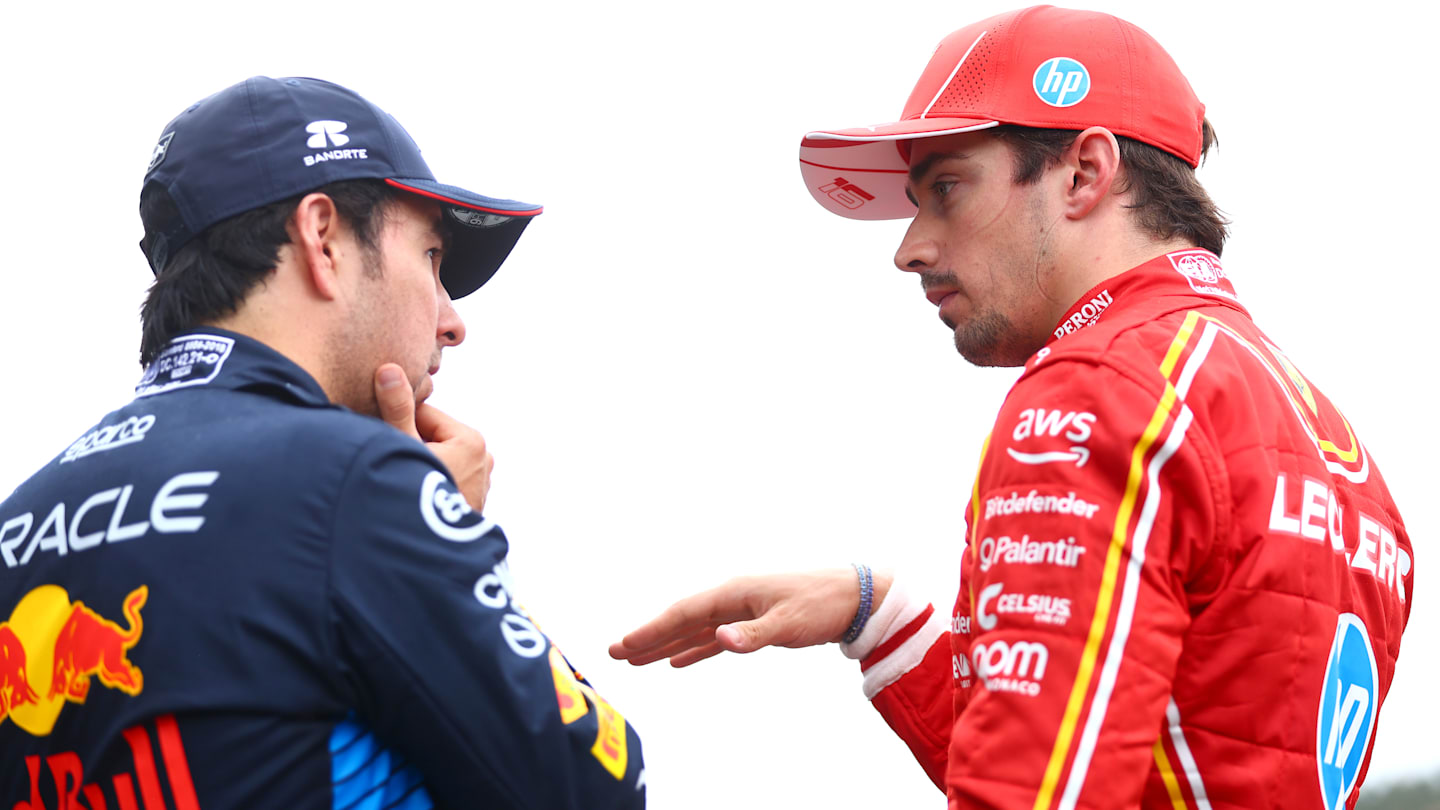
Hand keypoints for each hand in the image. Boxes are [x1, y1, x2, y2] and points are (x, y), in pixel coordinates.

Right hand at [374, 363, 493, 512]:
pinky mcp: (473, 500)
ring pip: (437, 458)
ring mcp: (481, 481)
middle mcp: (484, 458)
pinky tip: (413, 498)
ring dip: (417, 465)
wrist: (427, 555)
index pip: (425, 415)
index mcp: (471, 441)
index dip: (399, 425)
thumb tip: (390, 369)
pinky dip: (428, 481)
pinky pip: (445, 478)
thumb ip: (396, 408)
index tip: (385, 441)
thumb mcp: (401, 447)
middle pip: (432, 437)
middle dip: (409, 447)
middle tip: (393, 466)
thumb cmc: (414, 498)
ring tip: (403, 485)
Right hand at [609, 568, 891, 667]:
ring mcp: (741, 609)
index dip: (652, 631)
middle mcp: (732, 598)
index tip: (625, 645)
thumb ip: (752, 635)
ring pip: (695, 630)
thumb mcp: (788, 623)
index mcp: (734, 593)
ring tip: (637, 658)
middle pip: (682, 619)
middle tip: (615, 653)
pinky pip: (715, 637)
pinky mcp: (754, 622)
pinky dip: (695, 648)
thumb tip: (720, 639)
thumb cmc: (822, 604)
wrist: (855, 596)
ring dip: (667, 644)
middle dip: (649, 636)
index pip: (684, 613)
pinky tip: (678, 660)